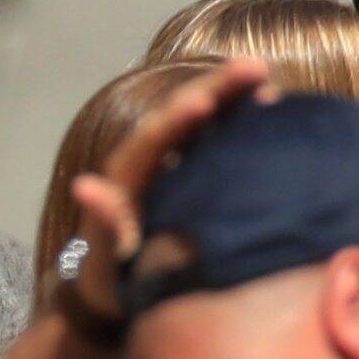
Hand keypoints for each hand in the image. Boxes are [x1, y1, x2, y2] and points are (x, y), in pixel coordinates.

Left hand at [63, 59, 264, 327]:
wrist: (119, 290)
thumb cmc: (111, 280)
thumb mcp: (104, 259)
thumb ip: (102, 223)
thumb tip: (86, 186)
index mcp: (127, 176)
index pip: (153, 138)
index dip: (177, 119)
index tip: (204, 101)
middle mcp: (150, 160)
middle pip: (183, 115)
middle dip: (216, 89)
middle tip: (255, 68)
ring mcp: (176, 164)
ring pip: (205, 120)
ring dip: (233, 96)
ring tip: (267, 78)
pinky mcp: (196, 173)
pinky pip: (220, 138)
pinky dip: (243, 120)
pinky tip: (272, 107)